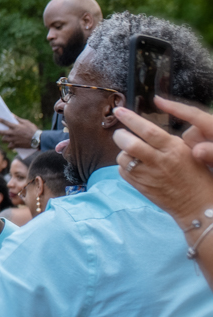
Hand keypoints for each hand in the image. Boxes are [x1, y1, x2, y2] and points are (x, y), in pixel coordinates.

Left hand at [0, 114, 38, 149]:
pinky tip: (11, 144)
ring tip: (6, 138)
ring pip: (4, 140)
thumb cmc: (33, 130)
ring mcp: (14, 140)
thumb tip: (12, 115)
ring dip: (4, 138)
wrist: (38, 140)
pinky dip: (10, 145)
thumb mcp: (26, 122)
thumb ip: (18, 119)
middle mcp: (13, 133)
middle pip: (1, 132)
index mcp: (15, 127)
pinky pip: (9, 146)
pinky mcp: (16, 145)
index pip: (4, 122)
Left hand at [114, 97, 212, 223]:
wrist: (198, 205)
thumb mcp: (187, 151)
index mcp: (173, 149)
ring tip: (133, 154)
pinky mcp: (140, 187)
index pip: (147, 130)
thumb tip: (145, 128)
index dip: (130, 118)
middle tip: (121, 134)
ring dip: (123, 153)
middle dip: (120, 135)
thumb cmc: (196, 176)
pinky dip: (125, 167)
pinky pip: (122, 171)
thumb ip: (167, 140)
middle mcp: (159, 161)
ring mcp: (148, 175)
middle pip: (129, 143)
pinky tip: (136, 167)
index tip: (119, 111)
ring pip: (122, 157)